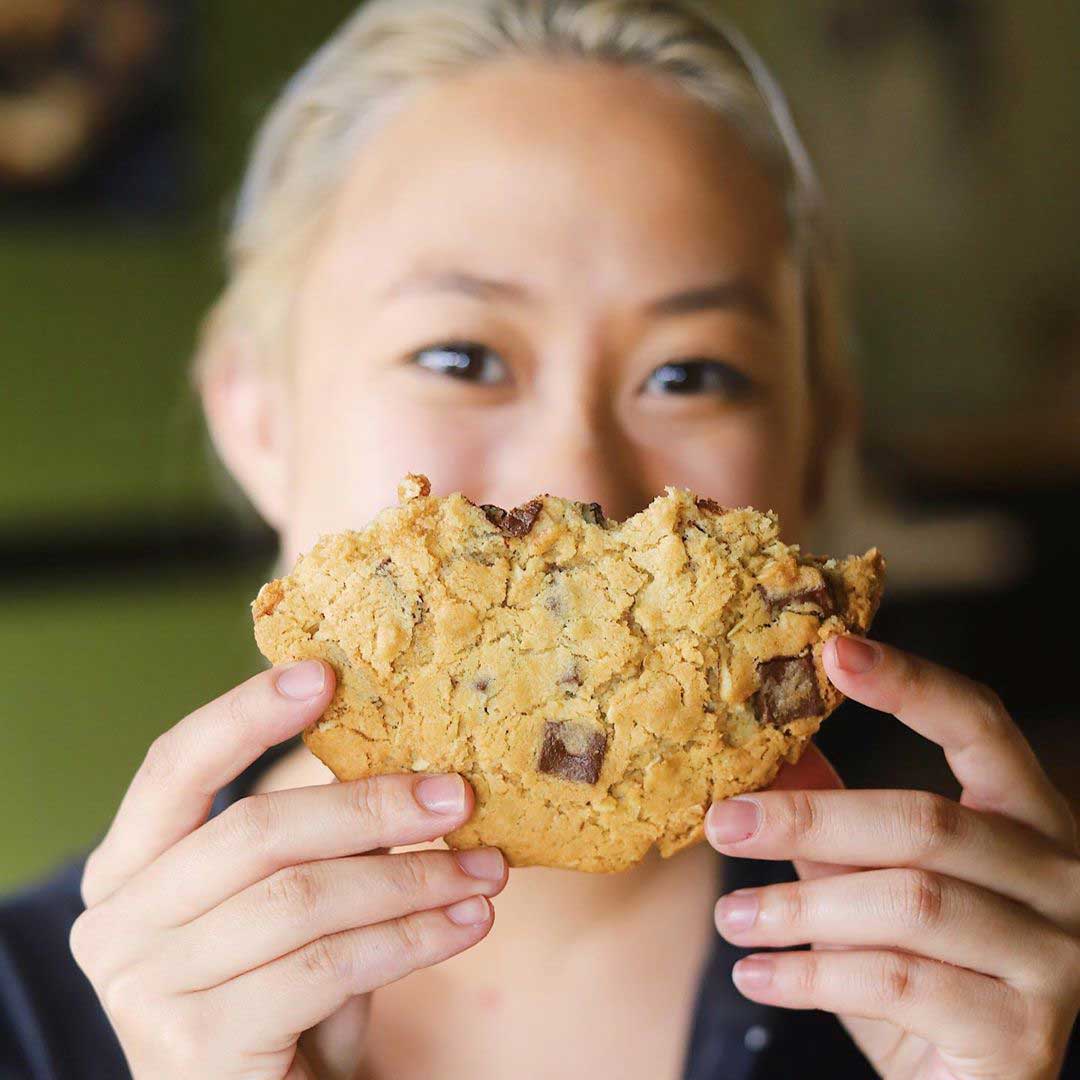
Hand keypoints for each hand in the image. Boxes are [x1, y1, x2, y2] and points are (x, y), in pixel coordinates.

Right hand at [70, 660, 506, 1078]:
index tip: (324, 675)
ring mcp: (143, 989)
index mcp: (129, 867)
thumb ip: (320, 839)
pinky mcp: (193, 1048)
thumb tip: (414, 761)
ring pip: (300, 898)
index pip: (175, 765)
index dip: (246, 714)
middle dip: (371, 806)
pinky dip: (410, 939)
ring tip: (485, 870)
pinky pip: (325, 967)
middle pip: (255, 831)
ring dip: (410, 878)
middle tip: (458, 796)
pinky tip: (466, 923)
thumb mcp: (294, 902)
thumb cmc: (285, 997)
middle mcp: (117, 923)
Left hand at [705, 636, 1079, 1079]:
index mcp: (1027, 818)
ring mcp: (1056, 958)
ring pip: (910, 902)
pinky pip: (901, 984)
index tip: (832, 649)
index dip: (909, 683)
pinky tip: (757, 975)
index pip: (980, 725)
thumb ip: (835, 817)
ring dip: (799, 907)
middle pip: (926, 821)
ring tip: (731, 919)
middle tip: (723, 824)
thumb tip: (775, 748)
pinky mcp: (1027, 1034)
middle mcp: (1060, 877)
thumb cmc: (915, 974)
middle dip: (810, 819)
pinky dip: (812, 974)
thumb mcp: (868, 882)